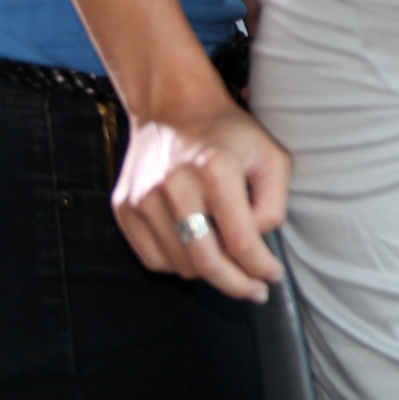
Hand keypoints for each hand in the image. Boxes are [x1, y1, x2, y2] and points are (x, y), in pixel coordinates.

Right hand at [113, 91, 290, 302]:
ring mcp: (144, 199)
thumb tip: (257, 243)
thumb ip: (274, 201)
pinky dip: (179, 264)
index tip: (272, 276)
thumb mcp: (270, 155)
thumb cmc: (229, 133)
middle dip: (236, 284)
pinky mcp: (124, 208)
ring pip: (181, 265)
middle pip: (206, 261)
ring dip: (209, 273)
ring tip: (228, 265)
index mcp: (216, 169)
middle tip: (254, 291)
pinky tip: (197, 251)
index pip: (241, 239)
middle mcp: (175, 185)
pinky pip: (154, 258)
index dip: (260, 266)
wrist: (173, 108)